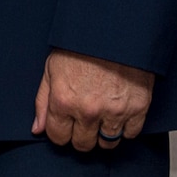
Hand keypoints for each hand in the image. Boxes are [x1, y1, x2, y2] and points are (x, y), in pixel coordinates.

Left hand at [32, 48, 153, 150]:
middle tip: (83, 121)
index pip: (58, 138)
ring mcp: (114, 112)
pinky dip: (125, 128)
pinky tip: (118, 113)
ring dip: (103, 134)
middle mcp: (88, 111)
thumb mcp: (51, 69)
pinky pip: (130, 134)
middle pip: (83, 144)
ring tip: (101, 118)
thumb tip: (38, 129)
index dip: (60, 133)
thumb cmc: (80, 48)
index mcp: (64, 101)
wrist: (113, 32)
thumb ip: (42, 102)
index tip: (64, 126)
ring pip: (107, 143)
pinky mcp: (138, 109)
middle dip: (81, 135)